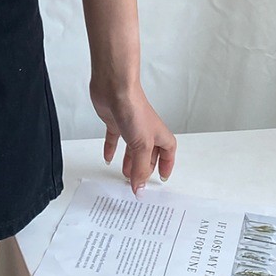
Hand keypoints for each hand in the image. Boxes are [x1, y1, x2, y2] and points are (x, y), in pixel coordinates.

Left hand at [89, 77, 176, 196]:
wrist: (115, 88)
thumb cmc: (134, 108)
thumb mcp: (142, 145)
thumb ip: (140, 168)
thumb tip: (140, 187)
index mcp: (158, 135)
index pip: (168, 152)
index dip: (167, 164)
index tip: (162, 177)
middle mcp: (145, 130)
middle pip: (149, 153)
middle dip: (145, 167)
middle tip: (140, 181)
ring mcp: (129, 126)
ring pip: (131, 148)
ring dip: (129, 161)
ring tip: (125, 175)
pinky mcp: (114, 121)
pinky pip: (114, 139)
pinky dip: (111, 148)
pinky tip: (108, 157)